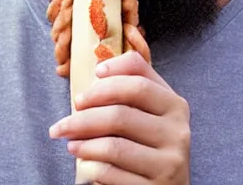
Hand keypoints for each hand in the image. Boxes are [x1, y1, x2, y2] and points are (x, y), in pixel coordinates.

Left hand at [49, 51, 190, 184]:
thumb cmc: (147, 141)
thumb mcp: (147, 109)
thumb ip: (130, 85)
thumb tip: (99, 69)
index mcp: (174, 105)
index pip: (139, 81)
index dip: (112, 74)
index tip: (92, 75)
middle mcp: (177, 132)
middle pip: (120, 114)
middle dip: (84, 115)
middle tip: (64, 121)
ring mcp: (170, 163)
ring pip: (114, 146)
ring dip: (83, 142)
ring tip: (68, 141)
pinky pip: (112, 172)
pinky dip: (91, 165)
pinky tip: (84, 161)